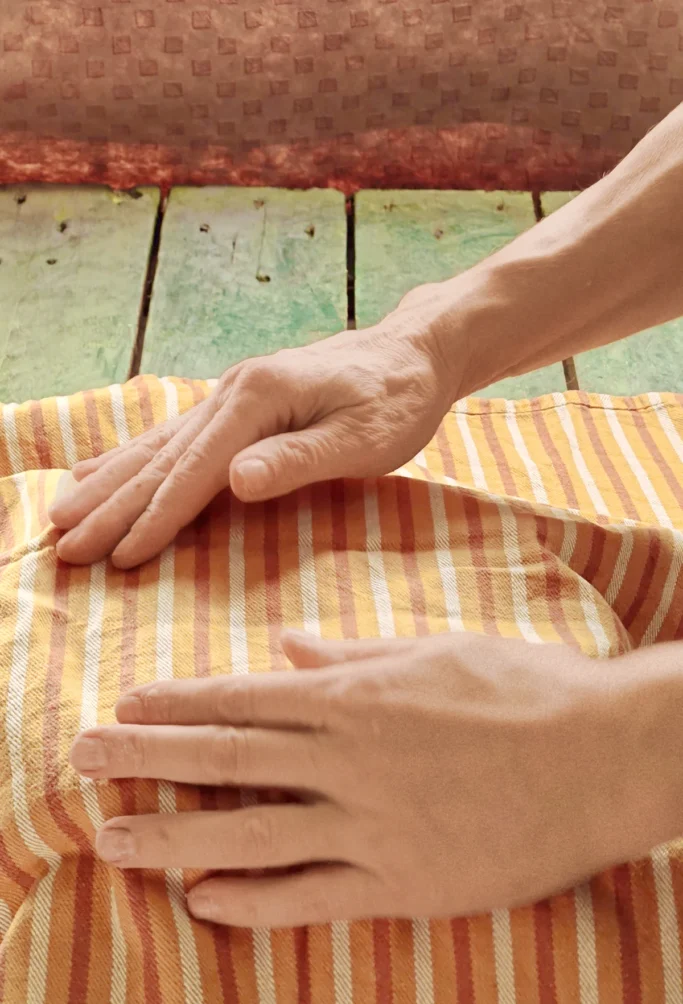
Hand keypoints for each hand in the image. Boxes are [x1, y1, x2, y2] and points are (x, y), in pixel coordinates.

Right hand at [49, 319, 452, 567]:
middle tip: (63, 545)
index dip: (157, 517)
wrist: (412, 353)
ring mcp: (228, 397)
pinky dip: (131, 458)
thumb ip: (297, 459)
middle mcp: (231, 392)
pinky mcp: (235, 407)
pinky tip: (100, 470)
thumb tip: (234, 480)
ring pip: (155, 447)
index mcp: (259, 398)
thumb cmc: (397, 400)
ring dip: (107, 483)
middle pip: (160, 458)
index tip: (119, 557)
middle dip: (111, 505)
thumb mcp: (363, 437)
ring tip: (60, 513)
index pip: (196, 470)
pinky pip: (171, 438)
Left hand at [69, 630, 641, 928]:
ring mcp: (373, 826)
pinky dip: (252, 899)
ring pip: (251, 833)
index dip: (178, 701)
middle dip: (146, 757)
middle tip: (80, 756)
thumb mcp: (437, 652)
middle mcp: (351, 760)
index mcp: (359, 696)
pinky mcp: (402, 882)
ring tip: (111, 838)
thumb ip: (356, 655)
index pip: (246, 698)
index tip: (126, 702)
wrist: (604, 757)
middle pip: (228, 760)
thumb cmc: (525, 690)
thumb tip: (290, 648)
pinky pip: (311, 895)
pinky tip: (202, 898)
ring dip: (174, 836)